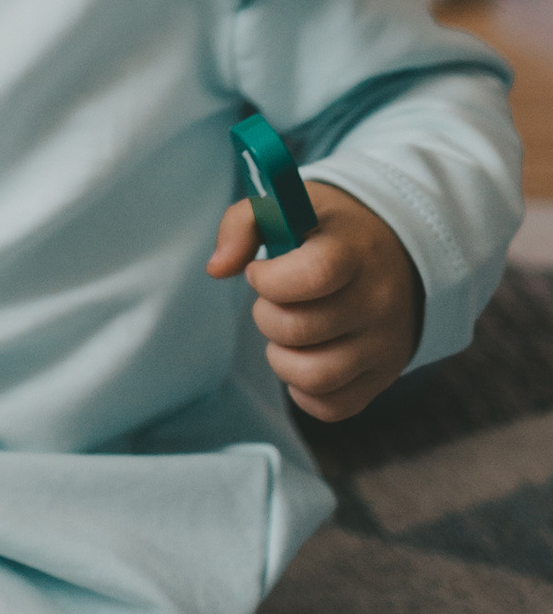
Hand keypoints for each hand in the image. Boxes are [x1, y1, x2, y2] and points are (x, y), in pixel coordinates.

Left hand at [206, 180, 425, 420]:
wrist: (397, 250)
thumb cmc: (328, 230)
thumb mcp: (288, 207)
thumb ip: (242, 224)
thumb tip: (216, 269)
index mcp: (354, 251)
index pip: (313, 275)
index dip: (269, 279)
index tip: (260, 271)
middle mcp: (377, 301)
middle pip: (299, 329)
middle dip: (266, 316)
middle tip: (274, 301)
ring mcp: (385, 344)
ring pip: (314, 376)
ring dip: (281, 357)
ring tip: (287, 332)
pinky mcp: (384, 376)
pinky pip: (332, 406)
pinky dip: (303, 389)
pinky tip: (304, 357)